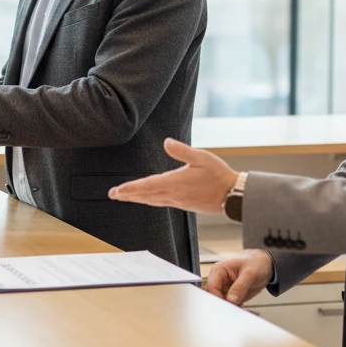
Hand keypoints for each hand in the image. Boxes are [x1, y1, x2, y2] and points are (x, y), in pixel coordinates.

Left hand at [107, 138, 237, 212]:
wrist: (232, 195)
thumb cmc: (218, 174)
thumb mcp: (201, 157)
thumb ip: (182, 151)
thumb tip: (166, 142)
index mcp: (175, 183)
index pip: (147, 185)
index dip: (130, 188)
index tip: (116, 191)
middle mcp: (174, 194)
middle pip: (145, 195)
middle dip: (128, 195)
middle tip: (113, 195)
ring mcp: (178, 201)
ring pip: (152, 200)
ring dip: (137, 198)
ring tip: (124, 197)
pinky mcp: (184, 204)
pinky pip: (161, 203)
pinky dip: (150, 200)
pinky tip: (147, 199)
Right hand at [204, 250, 272, 305]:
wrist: (264, 266)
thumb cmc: (256, 264)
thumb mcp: (249, 274)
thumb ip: (239, 287)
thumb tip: (231, 300)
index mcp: (219, 270)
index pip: (212, 287)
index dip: (218, 298)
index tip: (230, 305)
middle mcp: (219, 280)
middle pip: (215, 297)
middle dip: (225, 305)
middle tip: (238, 308)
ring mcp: (224, 289)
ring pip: (223, 303)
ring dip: (233, 309)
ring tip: (245, 309)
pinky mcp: (231, 295)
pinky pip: (231, 305)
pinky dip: (238, 309)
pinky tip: (246, 309)